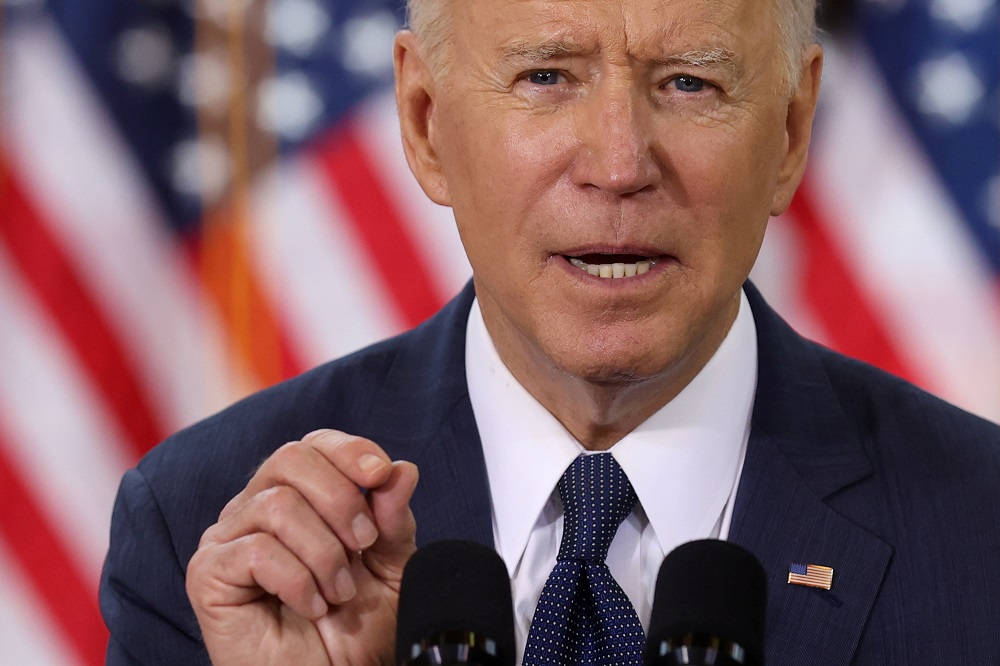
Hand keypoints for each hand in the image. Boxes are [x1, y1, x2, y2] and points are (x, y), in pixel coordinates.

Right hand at [186, 429, 418, 664]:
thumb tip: (402, 469)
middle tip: (363, 546)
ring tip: (339, 593)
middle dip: (340, 499)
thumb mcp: (391, 569)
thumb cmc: (355, 631)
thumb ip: (394, 519)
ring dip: (324, 552)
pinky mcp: (208, 574)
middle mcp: (256, 508)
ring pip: (276, 504)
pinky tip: (311, 606)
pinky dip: (297, 580)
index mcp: (298, 497)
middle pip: (290, 459)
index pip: (313, 445)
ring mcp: (227, 539)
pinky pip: (256, 550)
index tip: (381, 475)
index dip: (348, 450)